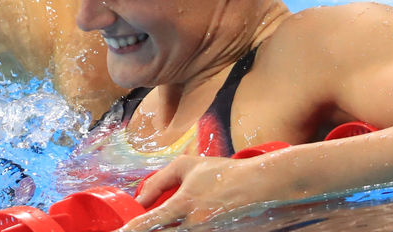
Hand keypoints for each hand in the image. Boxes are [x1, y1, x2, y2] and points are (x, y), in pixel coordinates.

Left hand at [120, 155, 281, 230]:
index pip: (149, 222)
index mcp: (184, 204)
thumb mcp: (188, 166)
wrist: (261, 185)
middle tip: (137, 229)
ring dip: (168, 230)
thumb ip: (160, 180)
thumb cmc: (223, 173)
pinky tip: (182, 225)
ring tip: (171, 221)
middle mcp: (194, 224)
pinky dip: (184, 231)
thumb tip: (140, 200)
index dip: (131, 229)